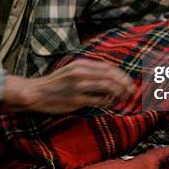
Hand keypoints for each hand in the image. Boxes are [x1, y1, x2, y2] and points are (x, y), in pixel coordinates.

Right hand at [0, 59, 134, 113]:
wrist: (36, 92)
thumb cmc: (55, 83)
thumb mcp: (71, 70)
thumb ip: (88, 71)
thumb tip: (108, 76)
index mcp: (81, 64)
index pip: (108, 67)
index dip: (121, 74)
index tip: (128, 81)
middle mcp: (81, 73)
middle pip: (110, 76)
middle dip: (124, 83)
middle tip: (132, 90)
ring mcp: (79, 86)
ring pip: (107, 87)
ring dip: (119, 93)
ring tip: (124, 98)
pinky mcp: (76, 99)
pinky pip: (98, 100)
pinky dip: (107, 102)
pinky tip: (110, 104)